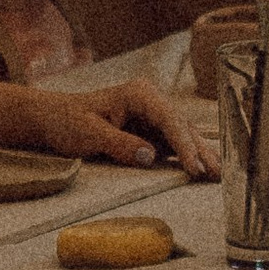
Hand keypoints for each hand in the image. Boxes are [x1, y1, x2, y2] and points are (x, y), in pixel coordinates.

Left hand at [25, 82, 218, 177]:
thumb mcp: (89, 133)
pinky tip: (201, 170)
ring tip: (217, 175)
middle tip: (218, 173)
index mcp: (139, 94)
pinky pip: (172, 144)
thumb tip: (150, 157)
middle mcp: (150, 101)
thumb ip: (120, 144)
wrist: (50, 120)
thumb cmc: (67, 121)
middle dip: (200, 150)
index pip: (169, 120)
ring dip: (199, 154)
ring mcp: (151, 116)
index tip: (195, 167)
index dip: (185, 145)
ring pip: (182, 135)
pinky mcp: (148, 131)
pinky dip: (186, 157)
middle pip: (182, 126)